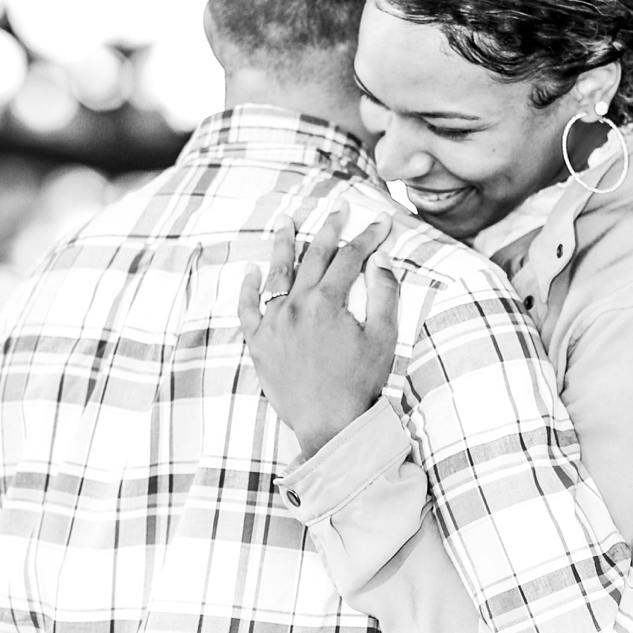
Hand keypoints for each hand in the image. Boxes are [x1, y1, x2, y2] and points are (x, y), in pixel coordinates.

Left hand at [238, 209, 399, 455]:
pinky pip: (248, 308)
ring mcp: (273, 322)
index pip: (349, 257)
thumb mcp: (383, 337)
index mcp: (327, 302)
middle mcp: (296, 305)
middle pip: (314, 256)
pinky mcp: (259, 342)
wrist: (329, 424)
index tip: (381, 222)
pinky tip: (252, 271)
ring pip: (277, 273)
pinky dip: (249, 288)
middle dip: (331, 229)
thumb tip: (380, 259)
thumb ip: (384, 294)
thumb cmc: (359, 383)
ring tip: (287, 221)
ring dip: (284, 244)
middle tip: (340, 209)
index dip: (367, 237)